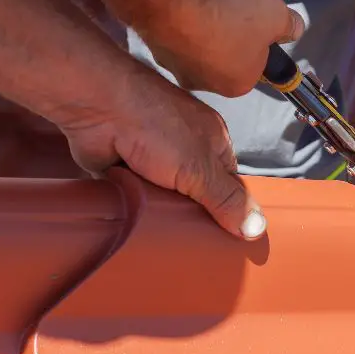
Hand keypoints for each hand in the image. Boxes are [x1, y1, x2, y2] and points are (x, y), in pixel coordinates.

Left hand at [53, 64, 267, 240]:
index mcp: (212, 142)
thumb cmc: (154, 125)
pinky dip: (136, 209)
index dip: (230, 211)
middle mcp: (184, 148)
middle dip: (193, 217)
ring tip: (164, 239)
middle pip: (197, 195)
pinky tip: (137, 225)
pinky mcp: (124, 169)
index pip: (229, 184)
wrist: (97, 108)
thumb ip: (227, 199)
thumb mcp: (200, 169)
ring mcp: (152, 159)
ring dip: (162, 214)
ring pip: (166, 199)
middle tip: (194, 245)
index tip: (228, 240)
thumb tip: (257, 229)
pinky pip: (136, 198)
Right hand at [135, 0, 305, 96]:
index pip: (255, 63)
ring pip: (197, 45)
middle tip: (230, 5)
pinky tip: (186, 0)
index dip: (258, 38)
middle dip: (228, 31)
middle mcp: (204, 84)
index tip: (255, 18)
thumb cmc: (231, 15)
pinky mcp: (153, 48)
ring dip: (203, 24)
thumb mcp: (275, 14)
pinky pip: (175, 32)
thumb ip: (289, 24)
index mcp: (238, 84)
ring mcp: (175, 68)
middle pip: (224, 54)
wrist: (174, 3)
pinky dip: (181, 18)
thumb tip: (295, 28)